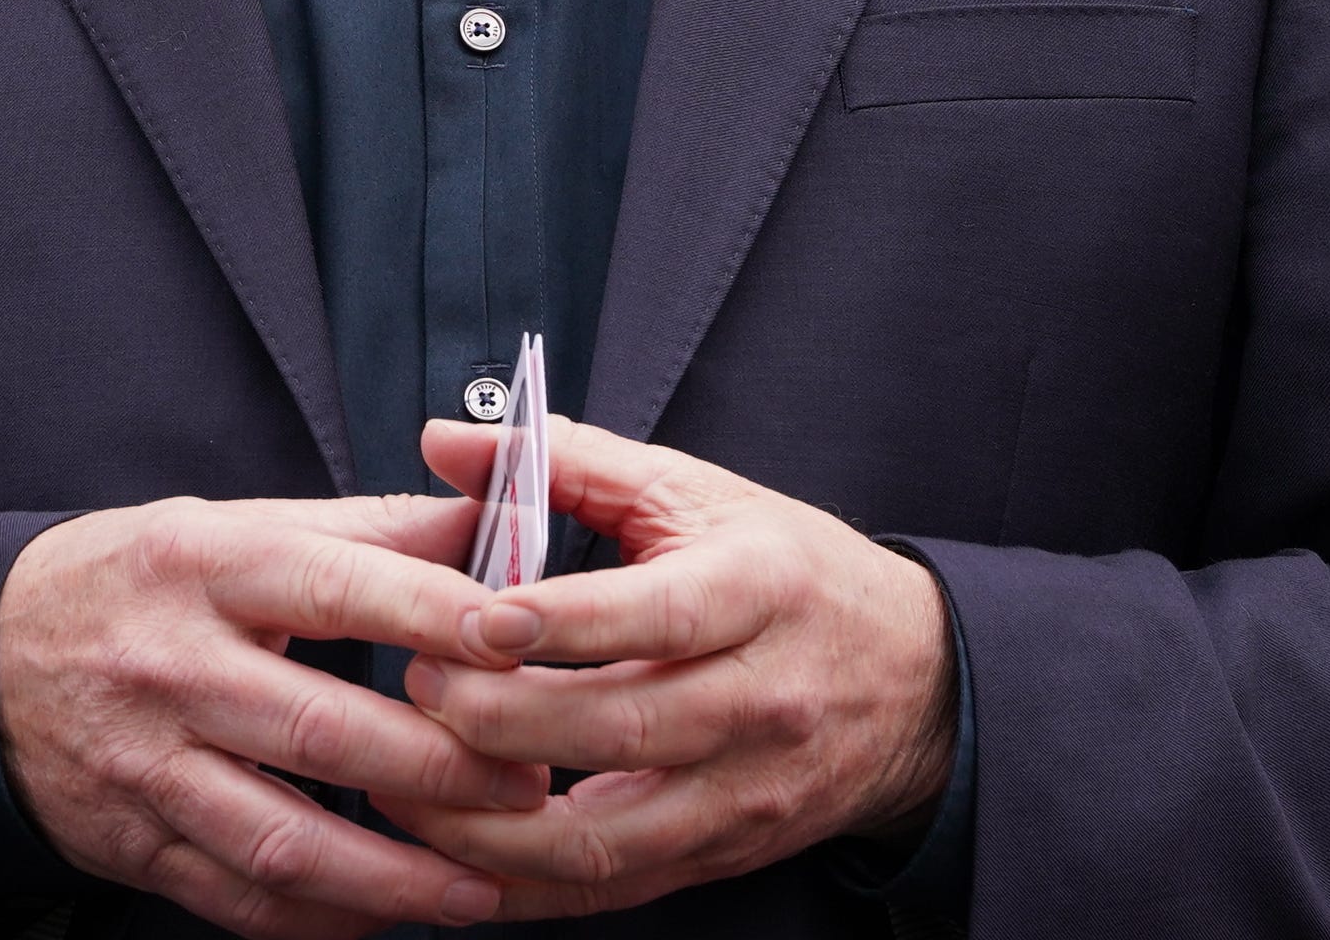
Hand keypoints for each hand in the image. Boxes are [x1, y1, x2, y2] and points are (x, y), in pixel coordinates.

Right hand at [0, 491, 551, 938]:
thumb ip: (359, 529)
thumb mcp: (228, 524)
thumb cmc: (133, 583)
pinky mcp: (133, 841)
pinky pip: (238, 898)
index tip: (521, 636)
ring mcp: (147, 764)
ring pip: (284, 837)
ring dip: (393, 875)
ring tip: (479, 886)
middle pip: (323, 728)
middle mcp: (171, 665)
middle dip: (442, 766)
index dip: (434, 611)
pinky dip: (322, 919)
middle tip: (530, 780)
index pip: (334, 583)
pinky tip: (386, 915)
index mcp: (203, 564)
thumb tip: (487, 519)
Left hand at [381, 417, 959, 917]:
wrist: (917, 684)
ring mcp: (746, 792)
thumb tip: (445, 438)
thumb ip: (570, 464)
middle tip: (420, 683)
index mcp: (760, 591)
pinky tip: (455, 855)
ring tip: (412, 775)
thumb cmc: (790, 574)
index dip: (562, 623)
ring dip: (494, 822)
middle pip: (623, 727)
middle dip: (501, 718)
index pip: (656, 616)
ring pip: (610, 837)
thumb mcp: (697, 494)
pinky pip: (612, 891)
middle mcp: (763, 700)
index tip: (475, 620)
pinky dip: (526, 887)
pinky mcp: (725, 854)